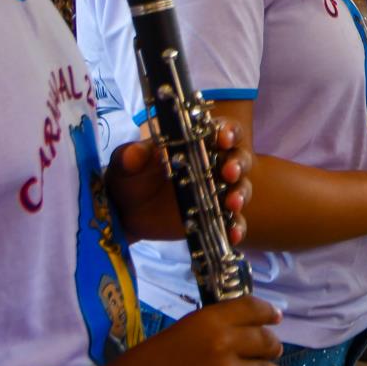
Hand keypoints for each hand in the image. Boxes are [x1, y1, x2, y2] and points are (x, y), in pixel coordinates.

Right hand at [104, 296, 295, 365]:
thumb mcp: (178, 334)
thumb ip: (208, 331)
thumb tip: (235, 335)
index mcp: (208, 319)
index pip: (251, 308)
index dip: (267, 313)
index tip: (275, 317)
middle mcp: (225, 342)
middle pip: (265, 340)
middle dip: (271, 346)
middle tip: (273, 351)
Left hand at [107, 117, 253, 244]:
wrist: (126, 213)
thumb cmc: (130, 178)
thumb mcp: (125, 164)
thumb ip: (130, 156)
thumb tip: (135, 154)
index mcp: (197, 143)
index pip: (221, 130)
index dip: (228, 131)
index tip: (223, 139)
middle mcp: (214, 164)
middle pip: (239, 157)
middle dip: (237, 163)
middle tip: (229, 172)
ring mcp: (218, 191)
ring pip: (241, 188)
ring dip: (240, 194)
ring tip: (232, 204)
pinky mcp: (216, 217)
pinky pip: (234, 221)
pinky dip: (237, 227)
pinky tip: (233, 235)